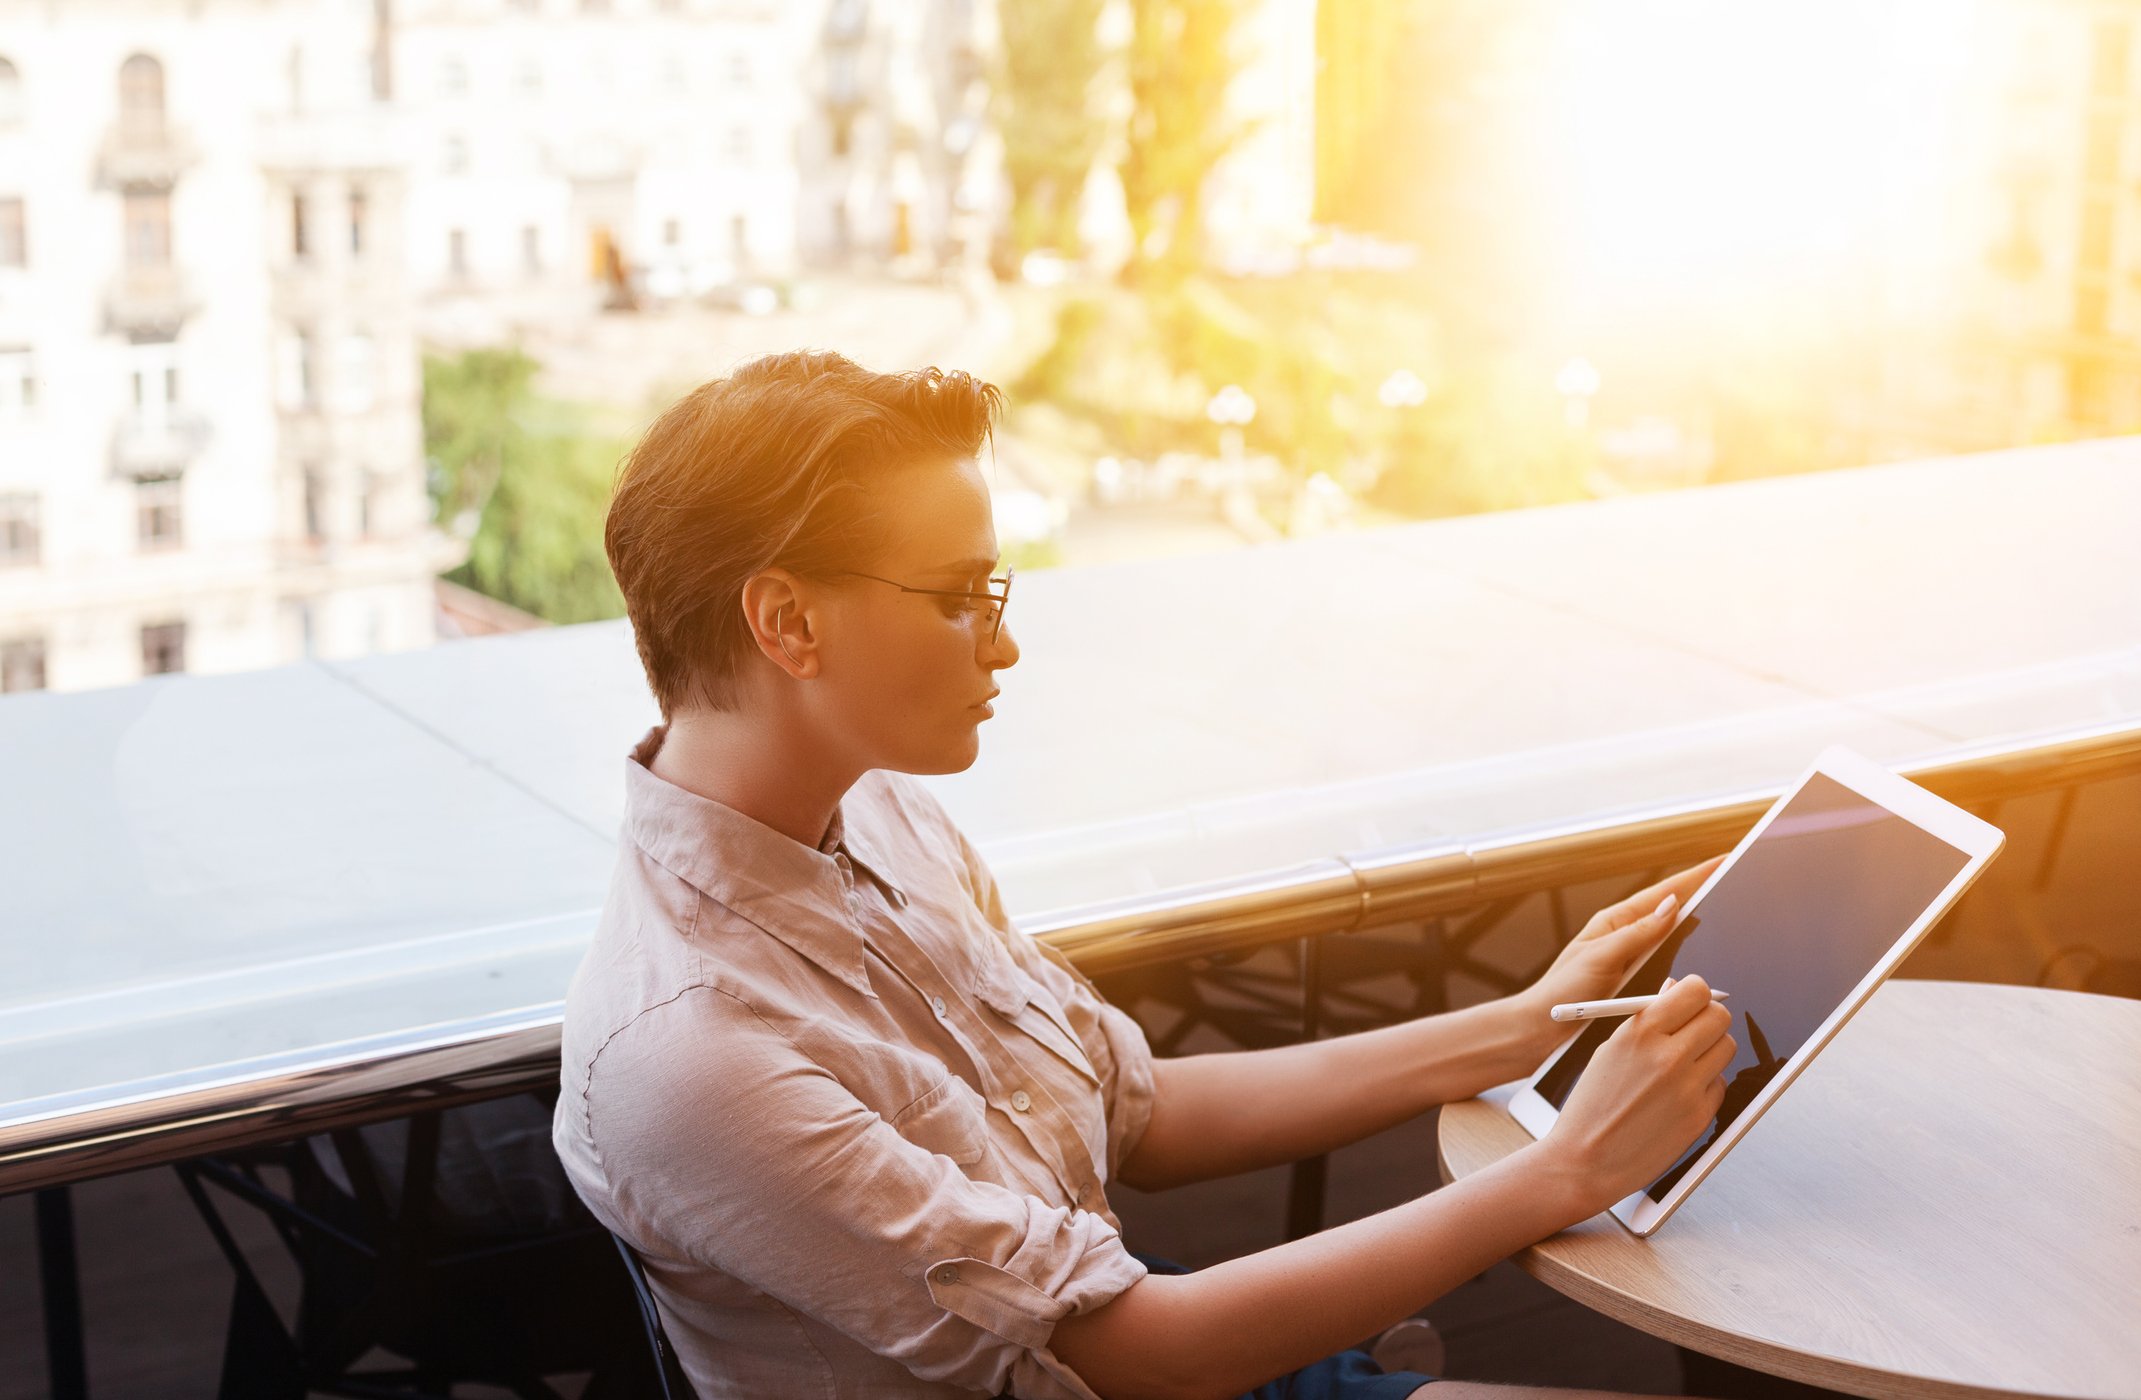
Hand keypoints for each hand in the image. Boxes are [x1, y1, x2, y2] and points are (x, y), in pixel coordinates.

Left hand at [1509, 854, 1724, 1057]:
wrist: (1542, 1029)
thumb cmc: (1563, 991)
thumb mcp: (1601, 958)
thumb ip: (1637, 933)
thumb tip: (1671, 905)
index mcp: (1615, 922)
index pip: (1664, 893)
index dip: (1696, 876)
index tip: (1724, 860)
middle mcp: (1626, 937)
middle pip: (1673, 910)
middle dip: (1704, 894)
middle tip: (1736, 880)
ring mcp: (1632, 960)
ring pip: (1674, 937)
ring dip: (1700, 924)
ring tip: (1730, 909)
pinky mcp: (1635, 983)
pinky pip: (1669, 964)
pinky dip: (1689, 957)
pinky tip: (1707, 960)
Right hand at [1536, 974, 1735, 1216]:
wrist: (1586, 1161)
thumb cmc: (1592, 1105)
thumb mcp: (1610, 1050)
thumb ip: (1647, 1019)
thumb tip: (1677, 990)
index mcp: (1640, 1033)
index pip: (1695, 991)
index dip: (1697, 992)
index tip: (1692, 999)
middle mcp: (1668, 1057)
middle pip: (1719, 1017)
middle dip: (1708, 1017)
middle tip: (1694, 1027)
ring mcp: (1688, 1088)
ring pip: (1727, 1048)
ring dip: (1710, 1049)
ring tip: (1684, 1062)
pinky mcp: (1700, 1116)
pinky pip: (1720, 1084)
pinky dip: (1705, 1084)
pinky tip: (1679, 1094)